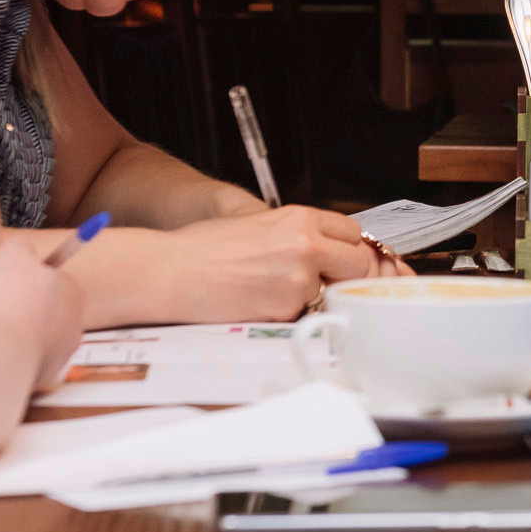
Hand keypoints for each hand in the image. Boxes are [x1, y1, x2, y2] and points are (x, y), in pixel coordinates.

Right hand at [0, 235, 85, 390]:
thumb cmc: (7, 300)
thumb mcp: (12, 251)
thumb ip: (21, 247)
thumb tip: (21, 251)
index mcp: (74, 294)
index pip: (54, 279)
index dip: (26, 277)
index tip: (4, 279)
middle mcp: (73, 329)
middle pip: (45, 312)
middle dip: (20, 307)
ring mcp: (56, 360)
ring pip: (31, 340)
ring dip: (11, 333)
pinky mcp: (35, 384)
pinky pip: (16, 363)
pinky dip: (2, 357)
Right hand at [160, 206, 383, 320]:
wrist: (172, 271)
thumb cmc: (204, 248)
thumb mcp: (259, 224)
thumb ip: (297, 234)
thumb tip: (325, 250)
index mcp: (299, 218)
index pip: (353, 233)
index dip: (345, 248)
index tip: (337, 258)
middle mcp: (306, 246)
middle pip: (358, 264)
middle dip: (345, 275)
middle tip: (320, 281)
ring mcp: (299, 280)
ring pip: (332, 293)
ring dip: (313, 296)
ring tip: (272, 289)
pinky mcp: (286, 310)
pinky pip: (304, 313)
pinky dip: (289, 312)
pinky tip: (260, 302)